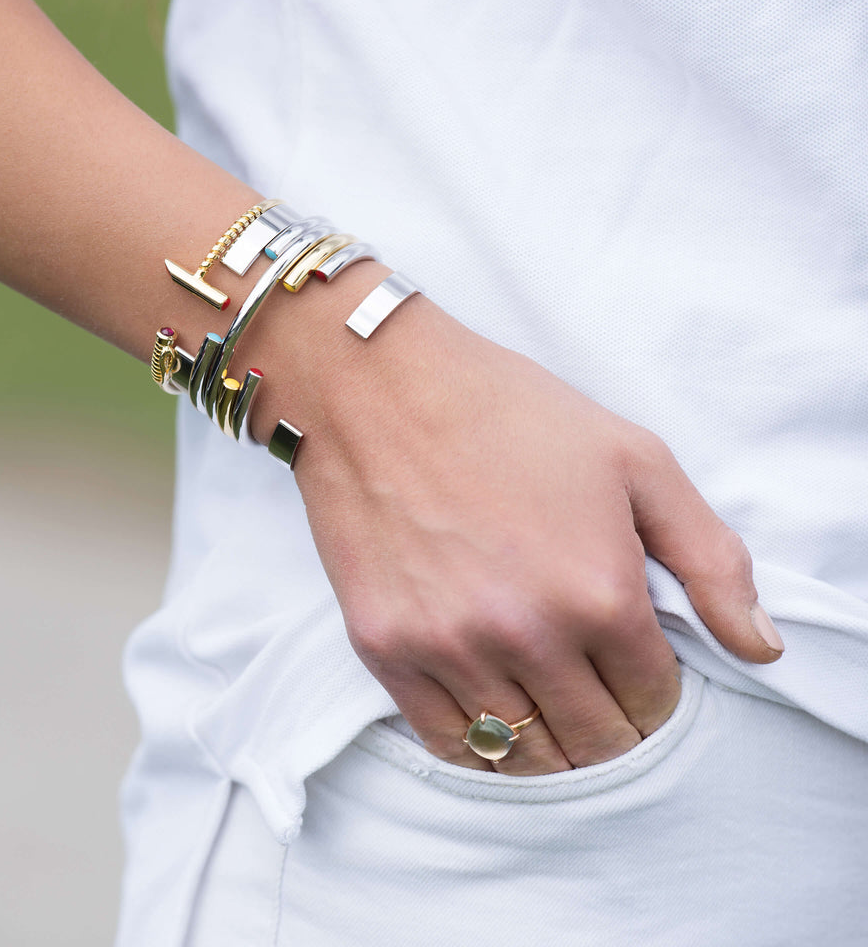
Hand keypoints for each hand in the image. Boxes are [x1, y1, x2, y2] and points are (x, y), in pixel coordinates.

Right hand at [291, 295, 782, 774]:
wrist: (383, 388)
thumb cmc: (510, 414)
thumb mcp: (636, 461)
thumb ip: (711, 559)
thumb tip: (759, 647)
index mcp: (599, 593)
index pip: (652, 700)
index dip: (656, 691)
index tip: (638, 668)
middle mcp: (525, 635)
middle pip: (593, 741)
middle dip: (611, 725)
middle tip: (599, 690)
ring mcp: (448, 646)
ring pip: (523, 754)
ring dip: (550, 741)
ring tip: (549, 703)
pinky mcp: (385, 646)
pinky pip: (446, 741)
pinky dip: (481, 741)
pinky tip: (492, 708)